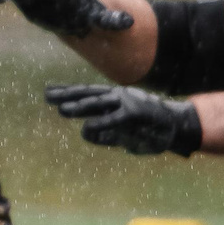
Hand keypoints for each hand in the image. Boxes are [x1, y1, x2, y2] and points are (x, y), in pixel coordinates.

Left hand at [45, 83, 203, 155]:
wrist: (176, 127)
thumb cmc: (148, 130)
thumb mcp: (122, 133)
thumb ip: (105, 133)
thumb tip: (86, 132)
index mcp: (114, 98)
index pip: (87, 93)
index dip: (68, 92)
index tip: (49, 91)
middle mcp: (118, 97)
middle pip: (88, 94)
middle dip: (67, 95)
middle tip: (47, 96)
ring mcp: (127, 104)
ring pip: (99, 103)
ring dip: (81, 107)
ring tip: (62, 110)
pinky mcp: (136, 115)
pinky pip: (115, 119)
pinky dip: (102, 123)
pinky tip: (87, 127)